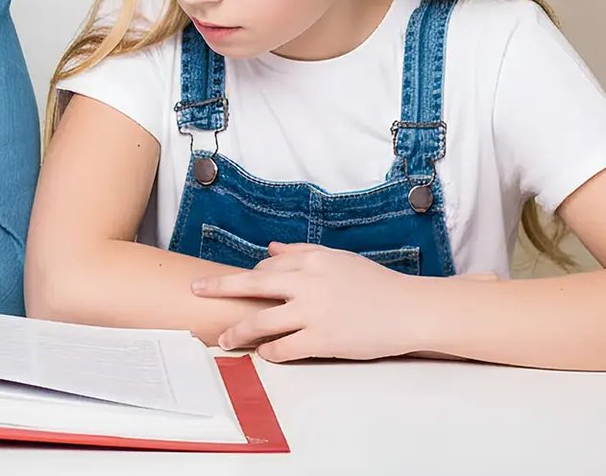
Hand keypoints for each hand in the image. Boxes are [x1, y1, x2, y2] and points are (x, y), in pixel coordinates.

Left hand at [191, 242, 435, 362]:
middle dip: (218, 288)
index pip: (265, 268)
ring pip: (261, 321)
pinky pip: (284, 348)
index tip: (233, 287)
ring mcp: (313, 312)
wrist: (409, 310)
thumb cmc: (375, 284)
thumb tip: (269, 250)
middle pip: (251, 285)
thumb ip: (300, 254)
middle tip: (196, 291)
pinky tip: (264, 354)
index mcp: (310, 261)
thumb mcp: (337, 259)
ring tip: (225, 339)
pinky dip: (269, 352)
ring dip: (238, 332)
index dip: (247, 280)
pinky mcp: (322, 340)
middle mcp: (307, 283)